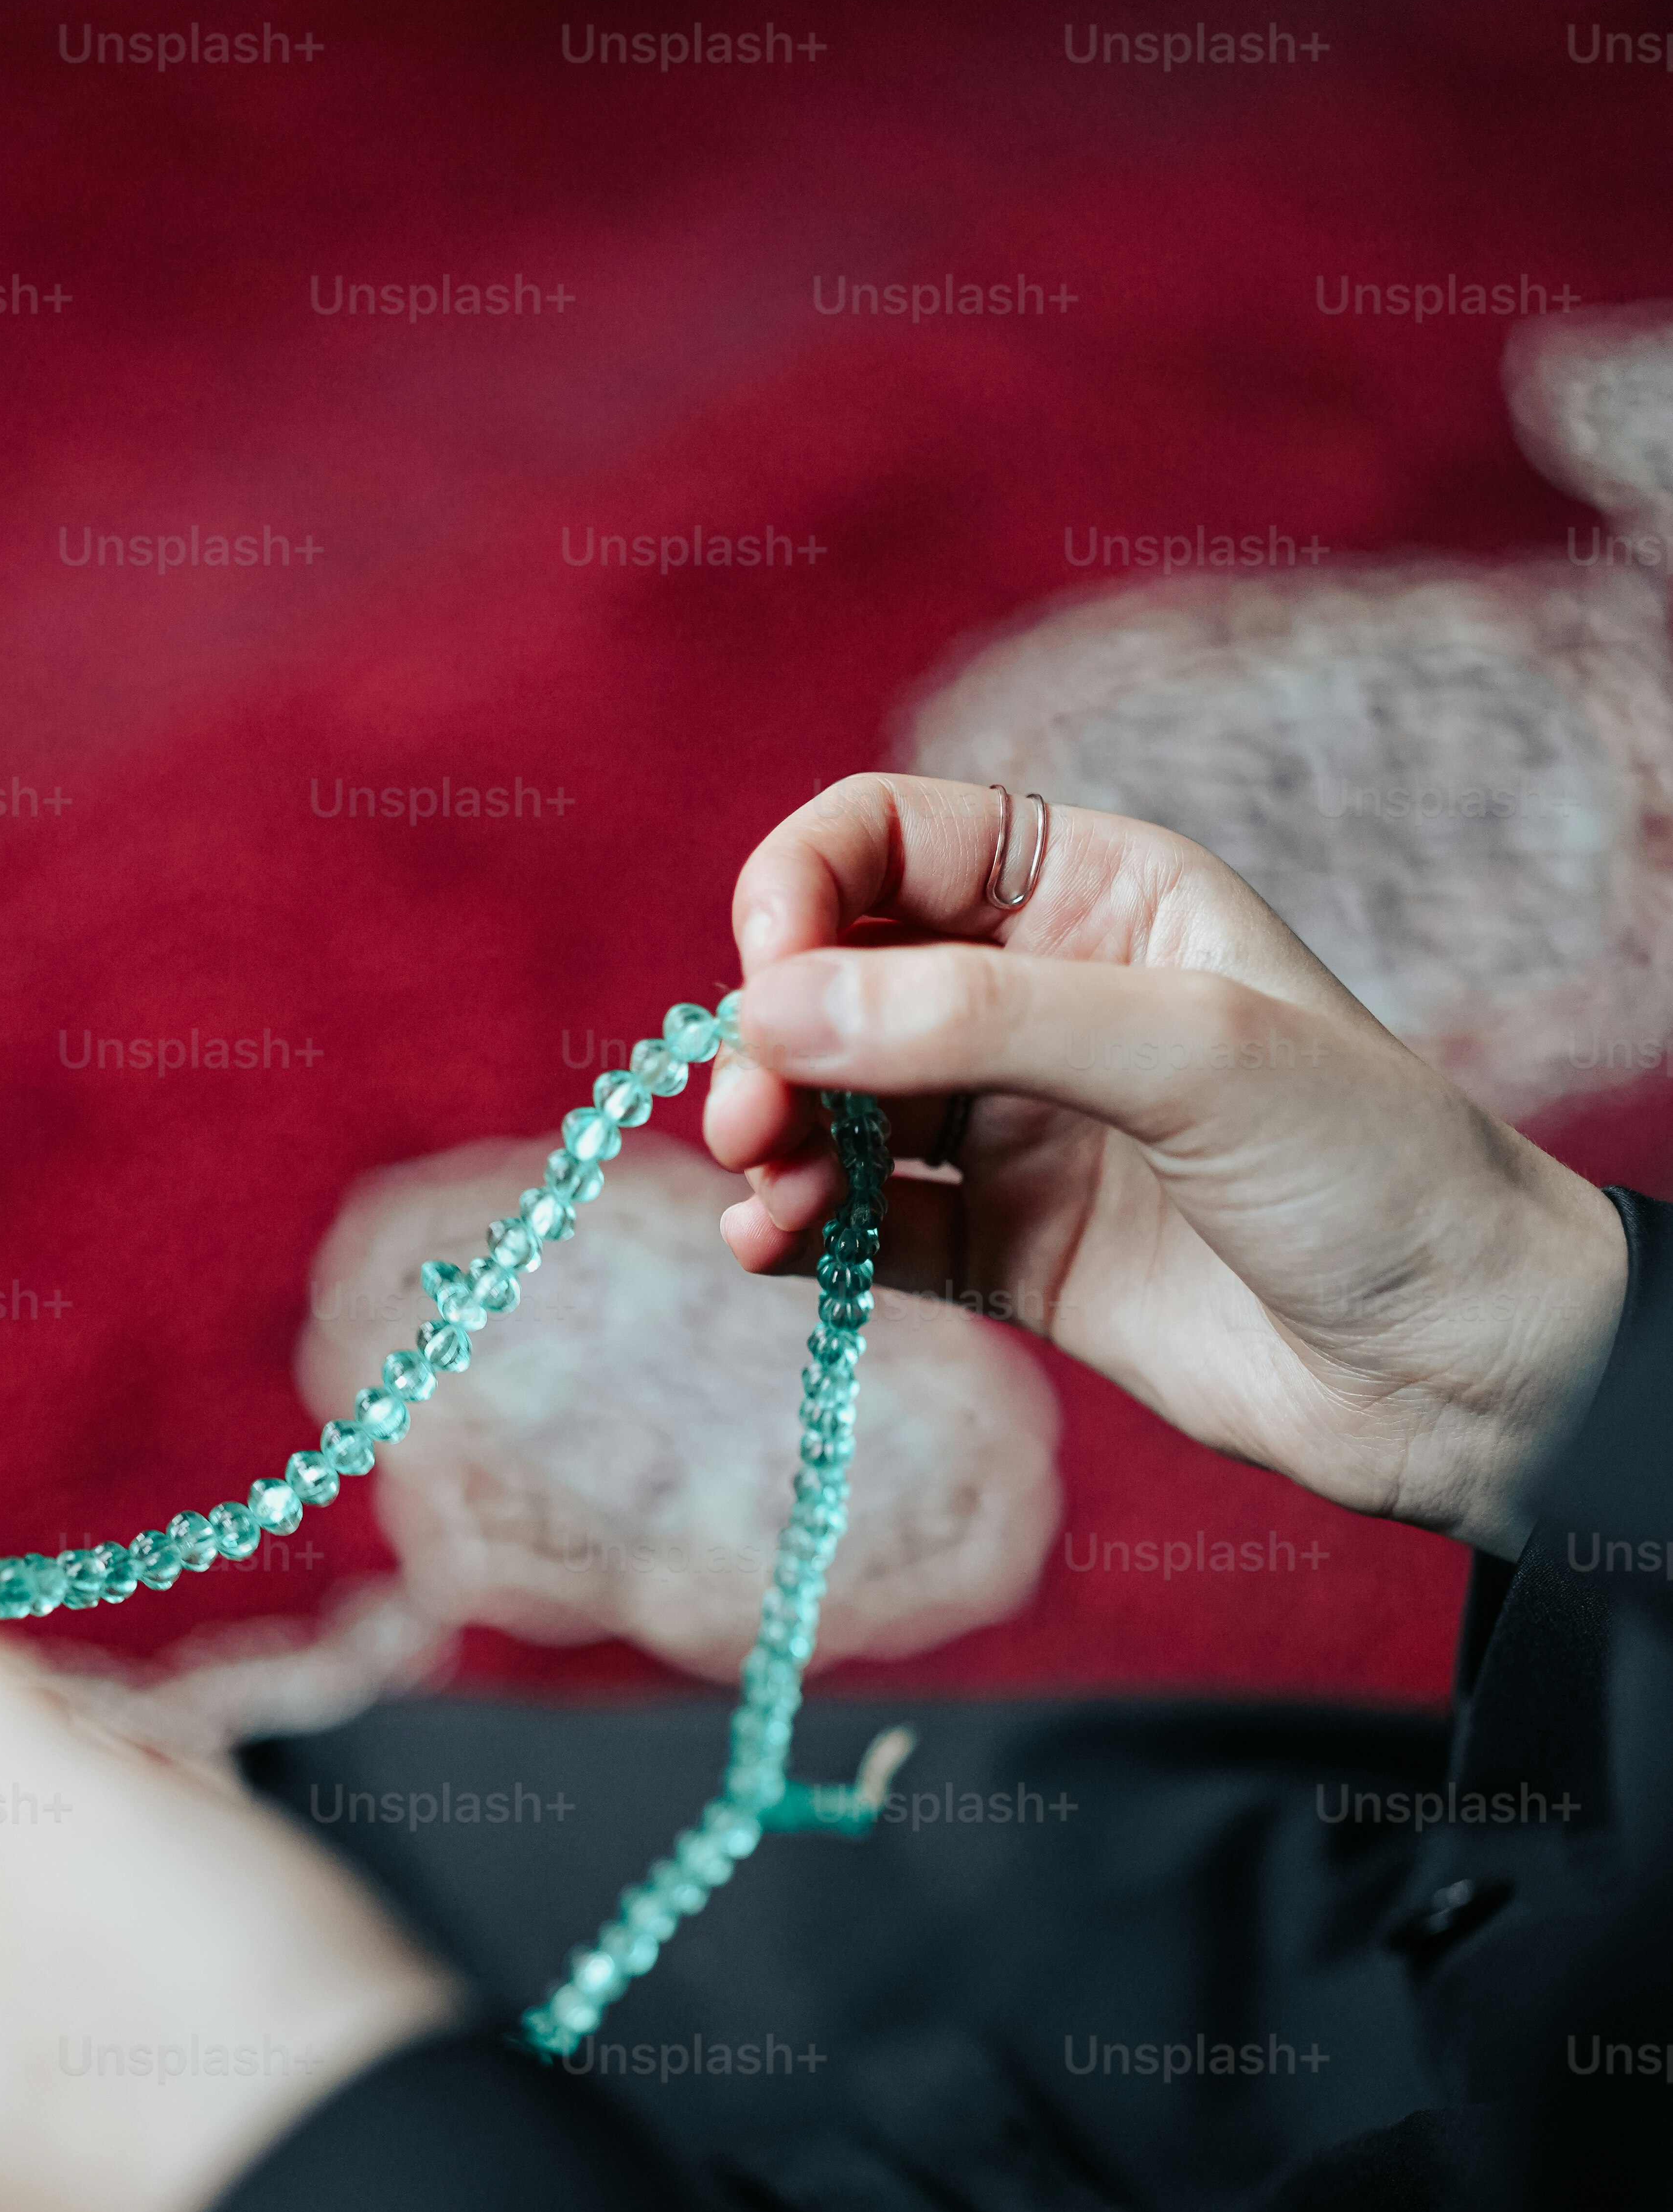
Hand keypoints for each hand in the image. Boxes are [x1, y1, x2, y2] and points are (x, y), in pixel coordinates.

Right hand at [705, 775, 1628, 1555]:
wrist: (1464, 1372)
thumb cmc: (1374, 1173)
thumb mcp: (1189, 1053)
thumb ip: (977, 1020)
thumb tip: (775, 1011)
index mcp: (1101, 896)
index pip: (894, 839)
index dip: (805, 890)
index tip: (766, 980)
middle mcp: (1048, 999)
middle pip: (844, 979)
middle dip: (775, 1038)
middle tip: (748, 1122)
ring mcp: (1025, 1131)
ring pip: (844, 1108)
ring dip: (779, 1141)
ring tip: (766, 1199)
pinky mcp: (1012, 1253)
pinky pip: (872, 1225)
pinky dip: (805, 1231)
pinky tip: (770, 1249)